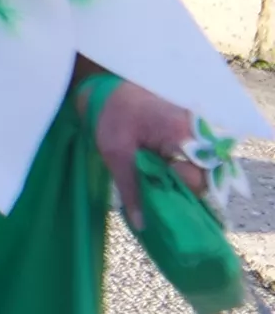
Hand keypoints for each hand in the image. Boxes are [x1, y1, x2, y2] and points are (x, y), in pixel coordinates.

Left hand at [88, 75, 210, 233]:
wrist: (108, 87)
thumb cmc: (111, 114)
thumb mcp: (114, 152)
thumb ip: (131, 189)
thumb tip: (142, 226)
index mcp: (186, 133)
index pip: (200, 178)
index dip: (178, 189)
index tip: (154, 184)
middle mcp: (201, 134)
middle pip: (205, 179)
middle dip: (179, 188)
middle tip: (151, 182)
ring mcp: (200, 135)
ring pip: (202, 174)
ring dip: (178, 182)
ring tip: (152, 175)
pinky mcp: (194, 138)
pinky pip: (196, 164)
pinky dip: (179, 174)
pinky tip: (159, 174)